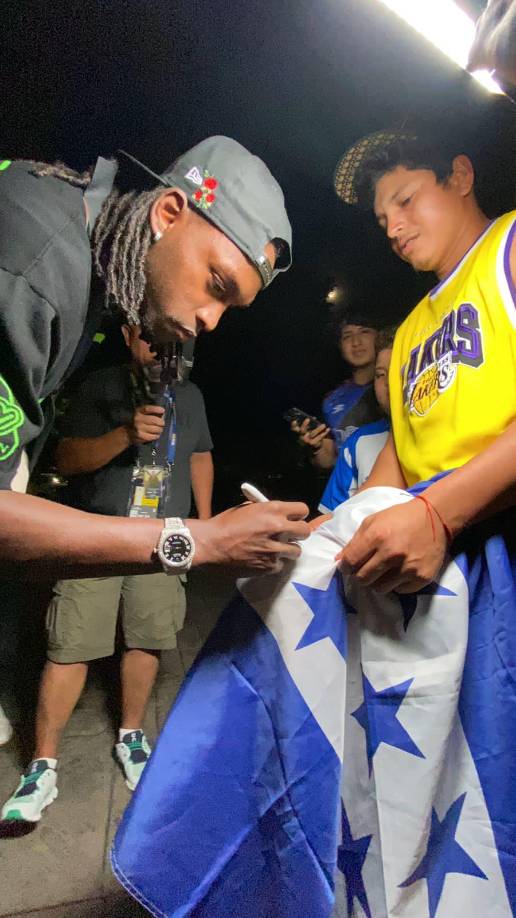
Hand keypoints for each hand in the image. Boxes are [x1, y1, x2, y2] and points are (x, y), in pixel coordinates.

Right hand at [127, 405, 164, 443]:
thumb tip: (162, 414)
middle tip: (162, 424)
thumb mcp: (140, 414)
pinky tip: (156, 435)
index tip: (163, 410)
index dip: (156, 409)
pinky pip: (153, 436)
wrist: (125, 433)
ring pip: (156, 429)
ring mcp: (138, 428)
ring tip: (159, 429)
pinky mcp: (140, 436)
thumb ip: (149, 412)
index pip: (147, 408)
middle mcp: (137, 419)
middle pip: (154, 420)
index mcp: (137, 412)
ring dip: (160, 430)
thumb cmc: (136, 422)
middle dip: (161, 422)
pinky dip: (156, 436)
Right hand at [192, 500, 309, 570]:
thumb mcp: (247, 508)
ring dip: (287, 550)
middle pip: (305, 531)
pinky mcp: (269, 566)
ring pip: (296, 551)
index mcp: (273, 509)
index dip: (298, 515)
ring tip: (274, 550)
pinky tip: (262, 560)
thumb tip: (277, 514)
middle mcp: (279, 528)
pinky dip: (273, 563)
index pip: (303, 510)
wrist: (210, 544)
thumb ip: (265, 510)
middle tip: (288, 536)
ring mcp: (275, 549)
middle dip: (298, 533)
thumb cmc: (225, 524)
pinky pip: (280, 565)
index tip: (294, 519)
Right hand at [291, 418, 329, 449]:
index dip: (293, 425)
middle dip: (304, 425)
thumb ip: (309, 424)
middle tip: (308, 419)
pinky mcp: (313, 444)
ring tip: (324, 425)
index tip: (295, 421)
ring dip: (318, 428)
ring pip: (312, 433)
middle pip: (302, 431)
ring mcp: (307, 442)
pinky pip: (319, 437)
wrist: (313, 449)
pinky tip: (328, 429)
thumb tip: (313, 418)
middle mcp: (301, 438)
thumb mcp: (308, 431)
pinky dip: (324, 433)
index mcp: (298, 434)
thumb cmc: (310, 437)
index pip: (294, 429)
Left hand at [336, 498, 447, 592]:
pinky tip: (399, 572)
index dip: (345, 566)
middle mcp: (392, 554)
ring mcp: (408, 568)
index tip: (348, 566)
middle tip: (364, 569)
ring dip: (377, 582)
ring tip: (382, 571)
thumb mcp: (373, 521)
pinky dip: (395, 584)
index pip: (351, 562)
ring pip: (379, 589)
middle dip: (359, 575)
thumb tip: (339, 561)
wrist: (435, 517)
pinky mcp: (422, 578)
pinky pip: (399, 591)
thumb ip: (354, 541)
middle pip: (363, 579)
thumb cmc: (400, 517)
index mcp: (377, 536)